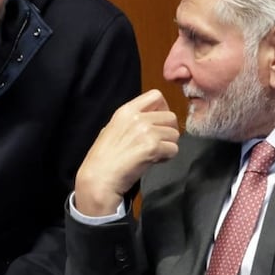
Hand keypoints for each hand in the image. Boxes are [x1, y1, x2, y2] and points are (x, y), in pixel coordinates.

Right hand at [74, 89, 179, 215]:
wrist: (99, 179)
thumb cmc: (103, 159)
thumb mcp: (112, 129)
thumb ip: (131, 121)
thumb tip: (148, 120)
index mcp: (126, 110)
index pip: (156, 95)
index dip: (162, 108)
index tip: (158, 122)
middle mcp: (137, 118)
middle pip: (170, 116)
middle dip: (168, 131)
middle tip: (158, 143)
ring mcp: (146, 132)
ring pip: (175, 134)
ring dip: (168, 145)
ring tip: (154, 153)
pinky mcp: (152, 147)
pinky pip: (173, 149)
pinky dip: (167, 157)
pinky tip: (153, 161)